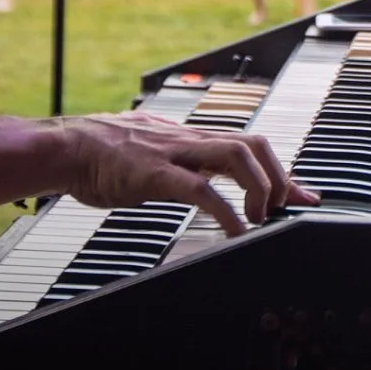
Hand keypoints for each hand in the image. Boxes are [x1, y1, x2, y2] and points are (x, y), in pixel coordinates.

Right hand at [56, 111, 315, 234]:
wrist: (66, 148)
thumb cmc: (106, 155)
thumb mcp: (156, 153)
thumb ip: (184, 164)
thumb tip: (203, 182)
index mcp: (193, 138)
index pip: (251, 145)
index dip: (282, 172)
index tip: (305, 197)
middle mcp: (191, 140)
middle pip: (254, 143)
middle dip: (278, 177)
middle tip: (282, 211)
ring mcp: (174, 153)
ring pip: (235, 154)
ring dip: (259, 188)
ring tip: (259, 219)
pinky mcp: (154, 173)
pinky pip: (200, 188)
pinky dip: (225, 210)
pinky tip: (235, 231)